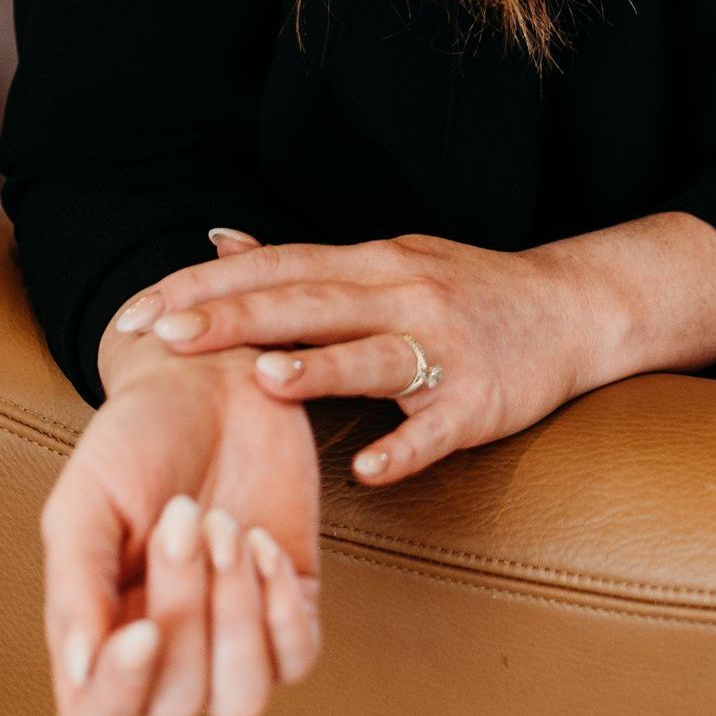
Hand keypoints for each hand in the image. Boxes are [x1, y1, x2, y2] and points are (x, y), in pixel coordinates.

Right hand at [41, 292, 322, 715]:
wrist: (208, 381)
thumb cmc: (133, 442)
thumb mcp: (86, 501)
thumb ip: (78, 586)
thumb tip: (80, 670)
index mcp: (97, 638)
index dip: (120, 697)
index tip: (143, 630)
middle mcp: (163, 654)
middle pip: (178, 702)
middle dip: (185, 606)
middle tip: (183, 514)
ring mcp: (231, 635)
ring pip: (242, 699)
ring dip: (238, 619)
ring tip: (226, 528)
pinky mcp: (291, 603)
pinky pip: (298, 656)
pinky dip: (284, 607)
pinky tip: (263, 540)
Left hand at [105, 226, 609, 487]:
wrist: (578, 308)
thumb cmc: (468, 291)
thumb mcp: (387, 261)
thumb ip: (304, 265)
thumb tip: (218, 244)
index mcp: (373, 264)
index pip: (276, 268)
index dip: (204, 288)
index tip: (138, 312)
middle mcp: (404, 295)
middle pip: (310, 303)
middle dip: (234, 319)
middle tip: (165, 338)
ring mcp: (445, 348)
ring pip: (375, 356)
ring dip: (319, 367)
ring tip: (262, 379)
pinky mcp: (482, 401)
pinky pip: (439, 428)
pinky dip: (406, 446)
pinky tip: (371, 471)